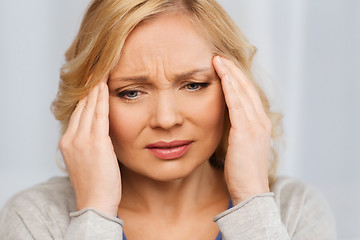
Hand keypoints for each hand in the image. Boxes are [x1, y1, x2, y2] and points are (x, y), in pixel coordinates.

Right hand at [58, 75, 120, 216]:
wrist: (95, 202)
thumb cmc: (95, 184)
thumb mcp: (86, 160)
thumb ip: (88, 143)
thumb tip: (98, 131)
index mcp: (67, 143)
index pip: (77, 114)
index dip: (85, 98)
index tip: (92, 84)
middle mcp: (71, 139)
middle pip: (81, 107)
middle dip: (89, 89)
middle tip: (96, 71)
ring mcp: (82, 140)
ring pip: (89, 108)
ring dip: (96, 89)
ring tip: (101, 73)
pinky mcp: (96, 143)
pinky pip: (99, 115)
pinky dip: (102, 99)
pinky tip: (105, 87)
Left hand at [213, 56, 270, 204]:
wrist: (250, 192)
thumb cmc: (241, 171)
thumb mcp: (239, 145)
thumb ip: (235, 129)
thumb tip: (224, 118)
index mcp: (259, 124)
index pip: (247, 94)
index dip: (236, 77)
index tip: (222, 65)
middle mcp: (261, 121)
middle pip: (246, 88)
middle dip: (232, 70)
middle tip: (218, 56)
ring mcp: (255, 126)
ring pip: (243, 92)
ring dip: (230, 74)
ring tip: (217, 59)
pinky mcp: (246, 133)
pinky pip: (237, 105)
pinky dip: (230, 89)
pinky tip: (223, 77)